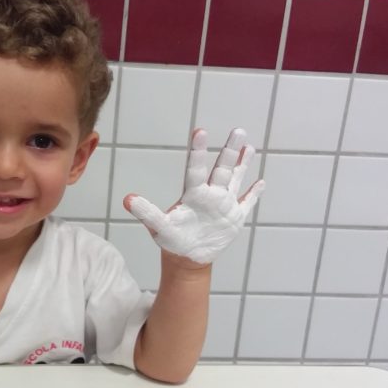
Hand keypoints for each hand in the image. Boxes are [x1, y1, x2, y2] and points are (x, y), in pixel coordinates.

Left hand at [124, 128, 264, 265]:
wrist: (186, 257)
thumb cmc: (171, 240)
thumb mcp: (159, 226)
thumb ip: (146, 212)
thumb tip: (127, 199)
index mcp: (194, 194)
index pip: (196, 169)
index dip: (198, 151)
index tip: (200, 132)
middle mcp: (211, 194)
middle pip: (222, 168)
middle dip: (230, 150)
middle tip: (238, 130)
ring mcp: (224, 204)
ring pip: (235, 179)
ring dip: (243, 164)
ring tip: (249, 146)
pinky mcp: (234, 218)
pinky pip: (246, 202)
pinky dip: (254, 193)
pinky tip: (261, 181)